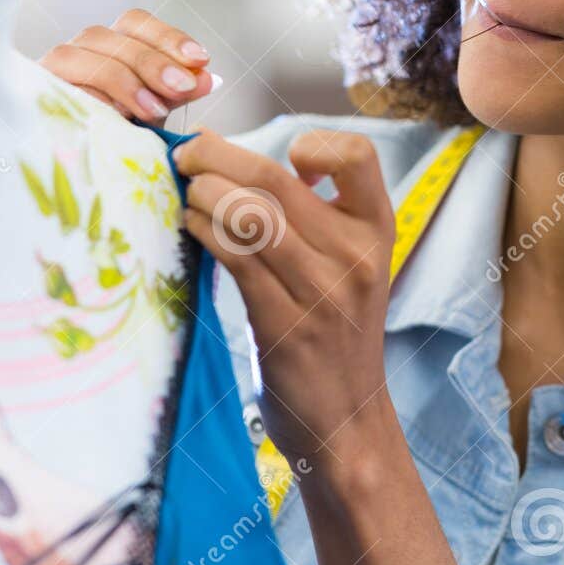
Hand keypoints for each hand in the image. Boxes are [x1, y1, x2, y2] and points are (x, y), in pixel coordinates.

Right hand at [39, 8, 220, 127]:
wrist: (75, 170)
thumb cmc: (117, 135)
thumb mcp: (153, 111)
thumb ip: (176, 93)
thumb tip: (208, 77)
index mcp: (109, 46)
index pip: (135, 23)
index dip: (168, 37)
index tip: (200, 59)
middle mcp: (78, 50)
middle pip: (111, 37)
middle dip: (152, 62)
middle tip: (182, 88)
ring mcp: (50, 70)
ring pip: (78, 56)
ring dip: (121, 80)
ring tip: (151, 110)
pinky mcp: (31, 93)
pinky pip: (54, 87)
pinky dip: (85, 99)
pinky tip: (112, 116)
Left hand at [172, 127, 400, 466]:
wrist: (347, 422)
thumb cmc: (334, 334)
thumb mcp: (346, 266)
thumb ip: (308, 216)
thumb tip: (225, 154)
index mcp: (377, 229)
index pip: (357, 154)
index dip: (314, 142)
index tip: (284, 160)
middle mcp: (357, 255)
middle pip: (275, 177)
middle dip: (217, 155)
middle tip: (186, 155)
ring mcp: (323, 291)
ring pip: (249, 212)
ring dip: (203, 193)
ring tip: (186, 195)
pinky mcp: (286, 325)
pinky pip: (235, 257)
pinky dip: (203, 230)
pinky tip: (191, 228)